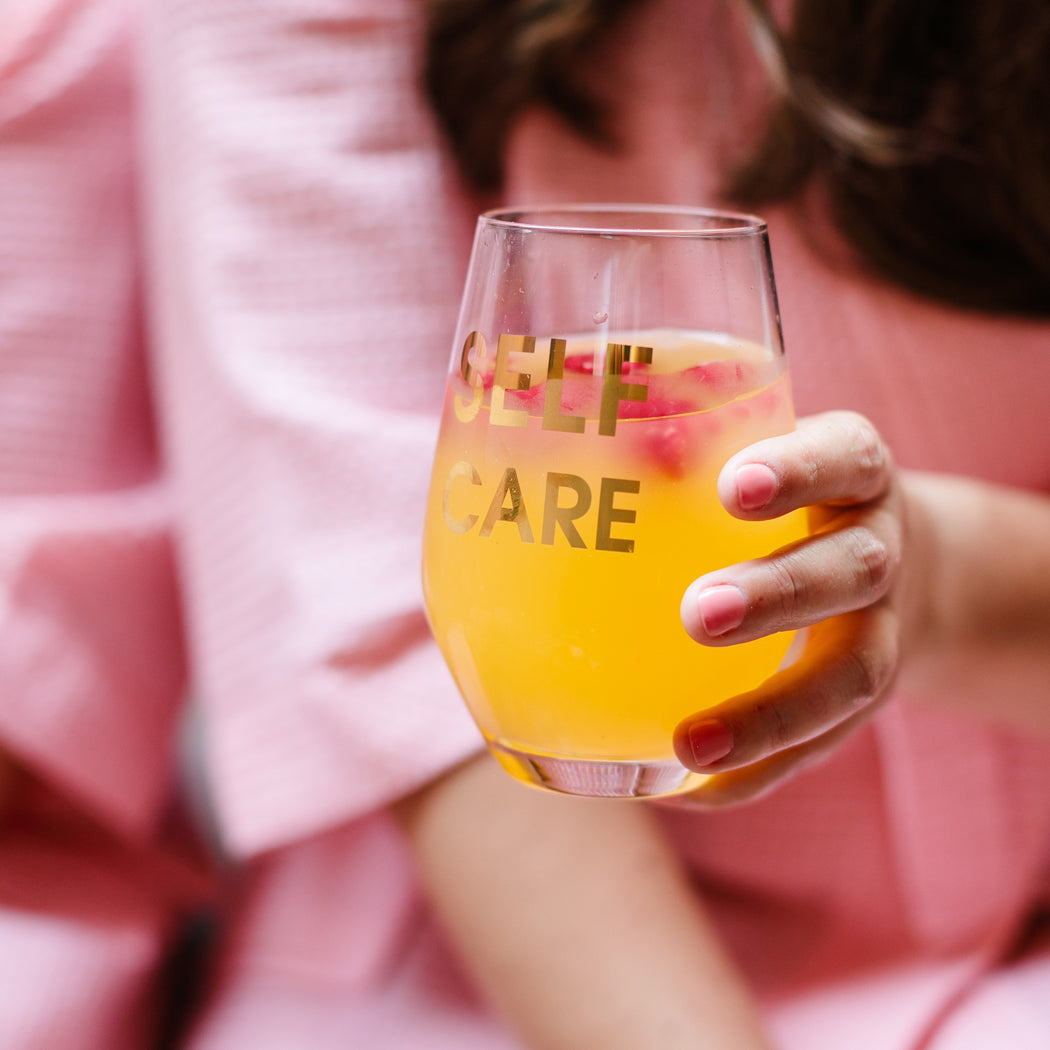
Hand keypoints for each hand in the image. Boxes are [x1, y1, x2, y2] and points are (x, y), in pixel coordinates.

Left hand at [673, 411, 925, 804]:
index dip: (797, 471)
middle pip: (849, 571)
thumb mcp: (762, 456)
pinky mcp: (867, 700)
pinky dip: (758, 772)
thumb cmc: (791, 503)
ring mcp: (884, 629)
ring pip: (853, 674)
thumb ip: (684, 456)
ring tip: (693, 742)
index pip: (844, 457)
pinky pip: (822, 748)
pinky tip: (687, 788)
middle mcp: (879, 549)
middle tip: (699, 614)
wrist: (898, 564)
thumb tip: (526, 463)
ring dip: (773, 711)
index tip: (732, 487)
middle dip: (777, 595)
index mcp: (852, 475)